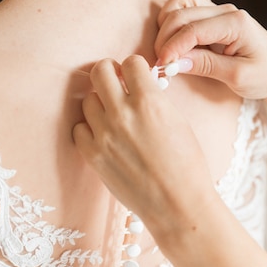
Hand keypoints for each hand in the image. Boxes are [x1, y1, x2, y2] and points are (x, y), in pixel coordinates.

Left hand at [73, 55, 213, 237]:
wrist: (178, 204)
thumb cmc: (187, 164)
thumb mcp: (178, 120)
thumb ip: (154, 99)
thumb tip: (139, 84)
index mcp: (149, 101)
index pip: (130, 62)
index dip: (135, 67)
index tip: (135, 76)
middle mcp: (123, 113)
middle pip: (100, 71)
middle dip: (110, 72)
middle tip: (117, 82)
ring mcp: (104, 135)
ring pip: (88, 99)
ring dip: (100, 101)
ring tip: (113, 114)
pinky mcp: (93, 155)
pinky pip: (79, 128)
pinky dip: (89, 128)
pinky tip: (103, 134)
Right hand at [155, 0, 266, 98]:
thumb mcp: (238, 77)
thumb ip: (206, 66)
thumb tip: (174, 62)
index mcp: (236, 22)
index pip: (192, 29)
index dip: (172, 47)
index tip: (161, 66)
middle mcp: (226, 10)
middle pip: (181, 13)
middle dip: (165, 39)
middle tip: (161, 65)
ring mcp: (218, 9)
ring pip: (180, 3)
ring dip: (166, 25)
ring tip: (168, 52)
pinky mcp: (212, 15)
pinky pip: (186, 6)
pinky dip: (173, 20)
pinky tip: (176, 43)